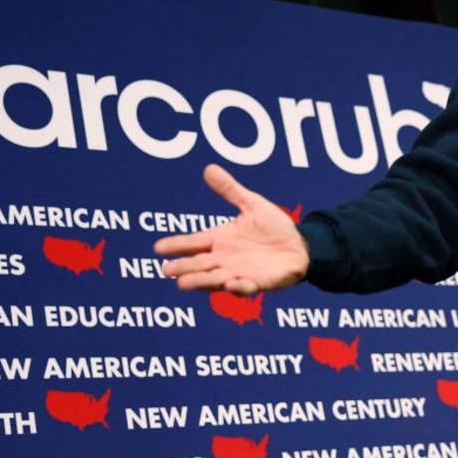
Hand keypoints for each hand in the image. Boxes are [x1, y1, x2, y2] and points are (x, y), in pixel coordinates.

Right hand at [154, 165, 309, 294]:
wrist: (300, 245)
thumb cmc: (274, 227)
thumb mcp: (252, 205)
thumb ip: (231, 190)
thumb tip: (209, 168)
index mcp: (220, 239)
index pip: (193, 242)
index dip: (177, 245)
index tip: (158, 248)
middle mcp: (224, 258)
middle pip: (198, 264)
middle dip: (183, 267)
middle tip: (166, 270)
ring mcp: (238, 272)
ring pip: (214, 279)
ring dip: (201, 282)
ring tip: (184, 283)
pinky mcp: (257, 283)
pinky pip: (245, 288)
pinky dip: (238, 287)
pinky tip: (231, 284)